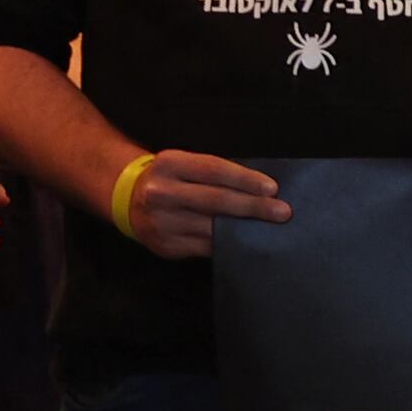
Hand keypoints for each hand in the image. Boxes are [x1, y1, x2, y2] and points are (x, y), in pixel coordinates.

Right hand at [114, 146, 287, 259]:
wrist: (129, 200)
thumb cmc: (174, 179)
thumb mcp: (186, 165)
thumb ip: (217, 174)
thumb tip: (265, 190)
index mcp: (169, 164)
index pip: (214, 170)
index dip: (245, 180)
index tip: (272, 189)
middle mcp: (160, 192)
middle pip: (215, 200)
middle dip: (253, 207)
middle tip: (282, 212)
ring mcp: (161, 221)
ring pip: (212, 227)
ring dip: (245, 229)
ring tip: (271, 229)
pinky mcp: (165, 245)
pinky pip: (205, 247)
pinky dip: (229, 245)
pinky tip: (247, 242)